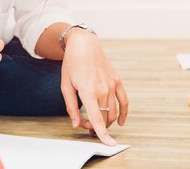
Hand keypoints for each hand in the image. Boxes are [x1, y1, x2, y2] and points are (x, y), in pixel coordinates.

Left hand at [60, 31, 127, 145]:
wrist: (84, 44)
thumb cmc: (72, 64)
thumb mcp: (65, 85)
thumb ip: (71, 107)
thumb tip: (76, 124)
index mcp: (88, 91)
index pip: (97, 118)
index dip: (103, 134)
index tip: (110, 145)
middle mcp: (102, 89)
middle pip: (103, 118)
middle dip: (94, 126)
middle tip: (84, 125)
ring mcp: (112, 85)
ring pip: (112, 112)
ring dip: (105, 122)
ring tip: (94, 122)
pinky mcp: (117, 81)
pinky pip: (124, 101)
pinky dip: (124, 113)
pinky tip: (120, 122)